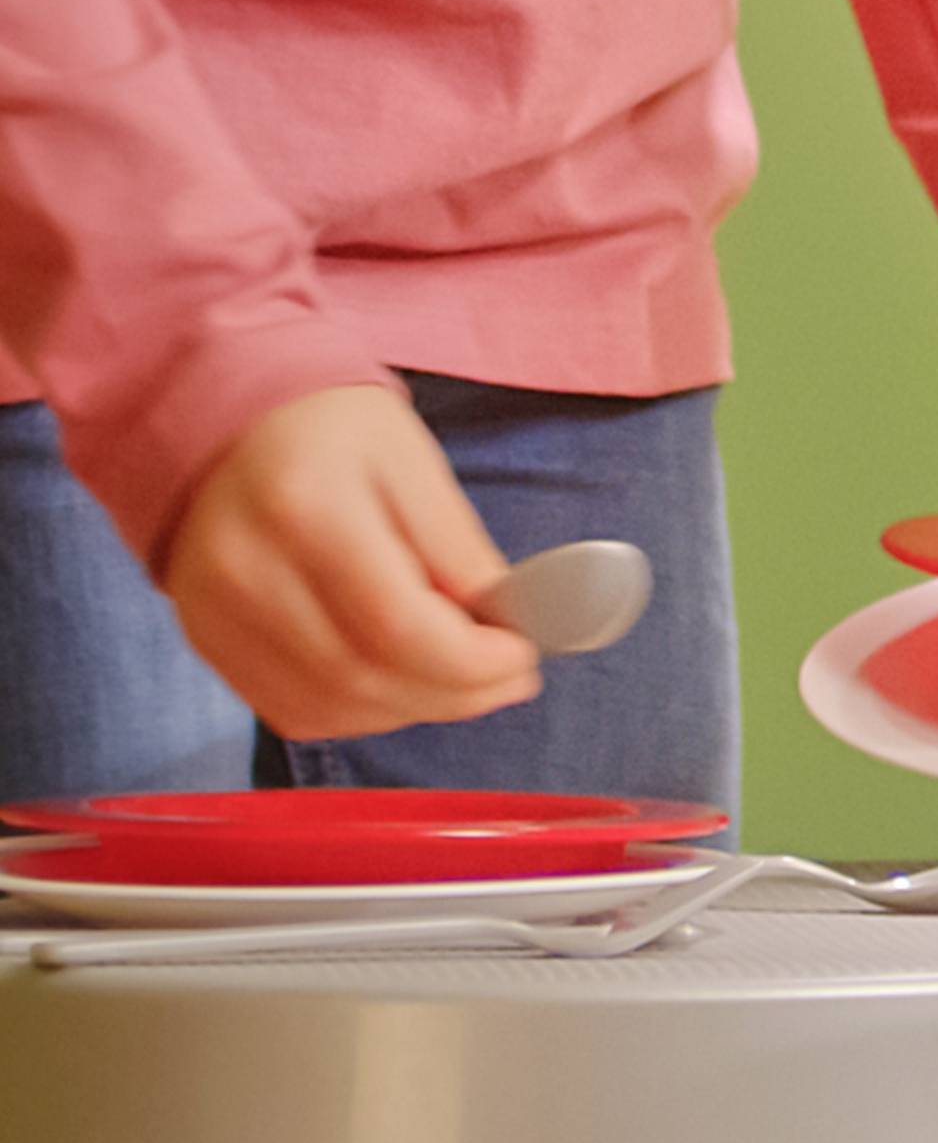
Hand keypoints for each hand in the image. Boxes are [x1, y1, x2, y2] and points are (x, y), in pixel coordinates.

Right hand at [160, 382, 540, 738]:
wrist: (226, 429)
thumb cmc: (333, 433)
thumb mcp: (412, 462)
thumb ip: (457, 546)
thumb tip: (508, 622)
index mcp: (304, 507)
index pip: (397, 625)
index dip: (473, 661)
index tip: (526, 654)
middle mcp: (244, 571)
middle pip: (362, 676)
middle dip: (455, 693)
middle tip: (513, 678)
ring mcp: (212, 615)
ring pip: (328, 708)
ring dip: (413, 709)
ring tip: (468, 683)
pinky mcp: (206, 643)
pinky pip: (292, 711)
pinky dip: (362, 714)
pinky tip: (405, 686)